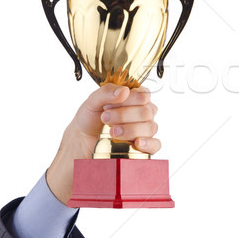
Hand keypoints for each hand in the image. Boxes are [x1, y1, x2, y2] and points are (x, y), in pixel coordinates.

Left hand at [46, 84, 159, 204]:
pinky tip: (137, 143)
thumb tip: (124, 91)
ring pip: (149, 128)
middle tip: (106, 118)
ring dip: (130, 130)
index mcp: (135, 98)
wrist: (82, 140)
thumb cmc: (90, 119)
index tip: (109, 106)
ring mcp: (146, 129)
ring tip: (112, 132)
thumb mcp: (92, 101)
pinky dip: (148, 143)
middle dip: (124, 116)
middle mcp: (144, 113)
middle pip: (146, 112)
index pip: (143, 95)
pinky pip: (155, 144)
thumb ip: (107, 92)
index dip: (128, 100)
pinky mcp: (146, 146)